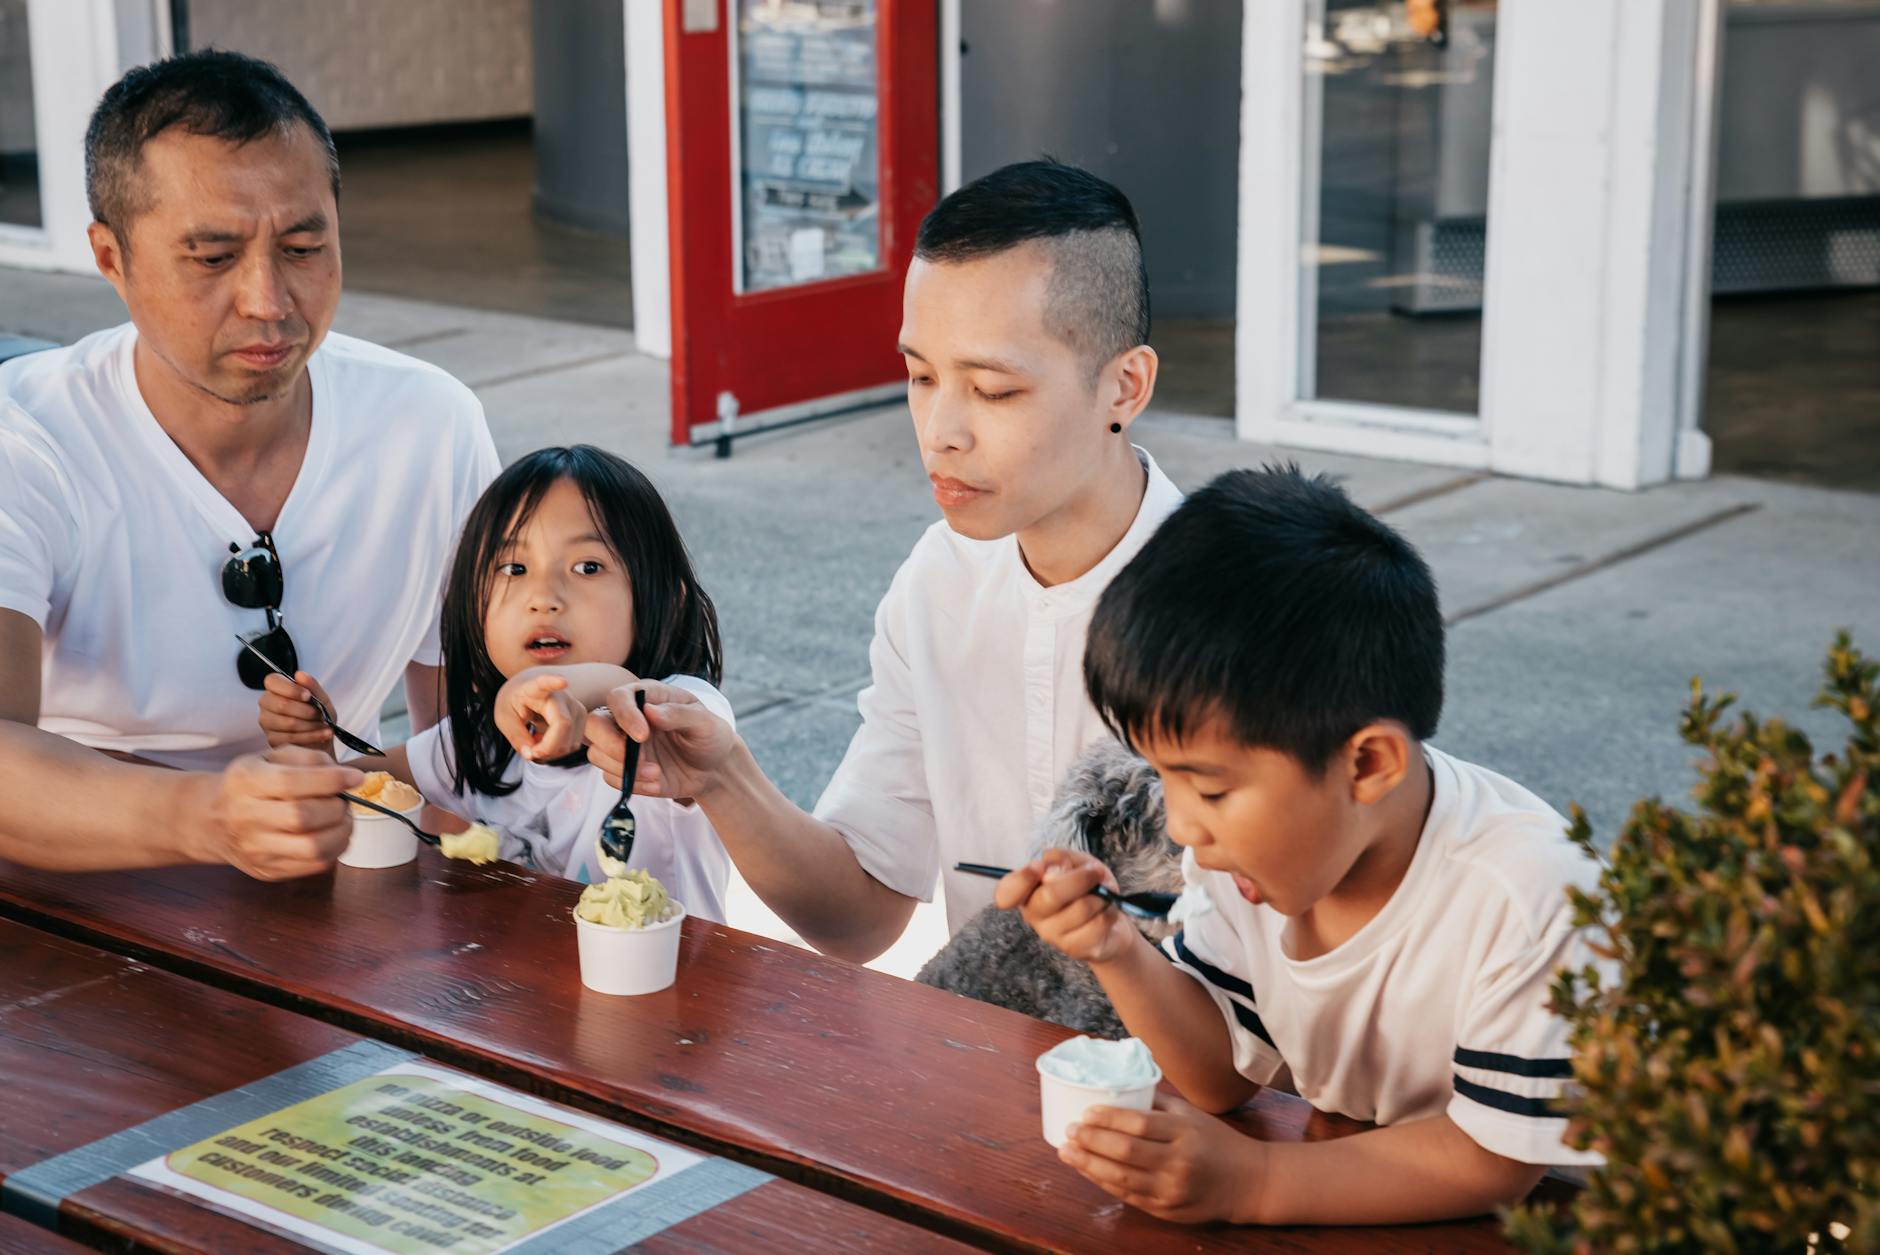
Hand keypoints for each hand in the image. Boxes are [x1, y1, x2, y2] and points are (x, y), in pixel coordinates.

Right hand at [199, 747, 364, 880]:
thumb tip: (346, 776)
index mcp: (245, 782)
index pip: (291, 783)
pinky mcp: (268, 871)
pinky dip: (336, 848)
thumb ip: (309, 759)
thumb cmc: (253, 783)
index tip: (356, 777)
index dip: (331, 780)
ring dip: (342, 831)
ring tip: (342, 819)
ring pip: (313, 848)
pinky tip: (333, 834)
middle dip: (336, 807)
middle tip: (343, 801)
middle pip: (303, 817)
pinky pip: (315, 865)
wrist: (214, 820)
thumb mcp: (272, 758)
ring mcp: (255, 849)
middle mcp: (245, 818)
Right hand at [258, 670, 336, 752]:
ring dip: (311, 725)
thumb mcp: (322, 699)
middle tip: (320, 714)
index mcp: (276, 689)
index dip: (291, 689)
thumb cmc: (319, 717)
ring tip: (324, 725)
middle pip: (282, 704)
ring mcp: (267, 722)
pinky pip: (291, 737)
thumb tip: (300, 674)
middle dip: (307, 711)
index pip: (272, 681)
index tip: (308, 696)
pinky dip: (312, 736)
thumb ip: (312, 686)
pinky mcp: (272, 739)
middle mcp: (267, 704)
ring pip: (288, 722)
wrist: (321, 740)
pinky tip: (323, 734)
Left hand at [493, 671, 588, 760]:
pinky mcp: (583, 721)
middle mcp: (563, 697)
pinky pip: (572, 745)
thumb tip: (531, 755)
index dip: (554, 682)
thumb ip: (516, 736)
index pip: (546, 684)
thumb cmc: (516, 702)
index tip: (563, 681)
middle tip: (527, 750)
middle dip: (545, 749)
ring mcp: (576, 708)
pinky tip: (545, 742)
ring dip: (550, 752)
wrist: (531, 691)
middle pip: (563, 727)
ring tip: (534, 742)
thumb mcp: (505, 718)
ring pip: (570, 742)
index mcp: (536, 689)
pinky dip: (556, 751)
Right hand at [585, 680, 737, 800]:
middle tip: (637, 761)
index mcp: (647, 698)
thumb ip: (678, 714)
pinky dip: (631, 784)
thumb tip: (649, 711)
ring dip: (624, 769)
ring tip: (656, 774)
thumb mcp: (704, 722)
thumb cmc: (710, 736)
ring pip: (597, 754)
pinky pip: (611, 778)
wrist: (714, 768)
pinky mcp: (625, 769)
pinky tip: (656, 784)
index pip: (618, 697)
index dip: (624, 715)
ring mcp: (623, 746)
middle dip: (610, 745)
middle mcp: (628, 720)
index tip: (643, 735)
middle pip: (594, 724)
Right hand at [995, 848, 1138, 964]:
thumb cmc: (1088, 890)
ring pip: (1081, 908)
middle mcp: (1034, 915)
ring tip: (1103, 895)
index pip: (1006, 893)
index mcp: (1027, 891)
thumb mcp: (1076, 863)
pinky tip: (1105, 913)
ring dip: (1101, 896)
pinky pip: (1098, 924)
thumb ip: (1062, 858)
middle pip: (1051, 895)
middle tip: (1095, 871)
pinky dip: (1109, 912)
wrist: (1110, 924)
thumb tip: (1051, 865)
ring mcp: (1053, 934)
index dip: (1021, 880)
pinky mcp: (1074, 948)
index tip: (1038, 868)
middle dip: (1080, 878)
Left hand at [1059, 1091, 1266, 1224]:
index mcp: (1184, 1132)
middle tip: (1069, 1130)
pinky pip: (1128, 1196)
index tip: (1086, 1112)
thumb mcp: (1191, 1115)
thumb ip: (1156, 1105)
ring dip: (1088, 1164)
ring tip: (1067, 1152)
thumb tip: (1116, 1090)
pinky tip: (1087, 1170)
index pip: (1138, 1123)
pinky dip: (1103, 1183)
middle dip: (1091, 1140)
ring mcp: (1171, 1190)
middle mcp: (1178, 1162)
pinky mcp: (1166, 1211)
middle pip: (1125, 1152)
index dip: (1108, 1118)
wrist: (1248, 1182)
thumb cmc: (1216, 1141)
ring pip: (1121, 1178)